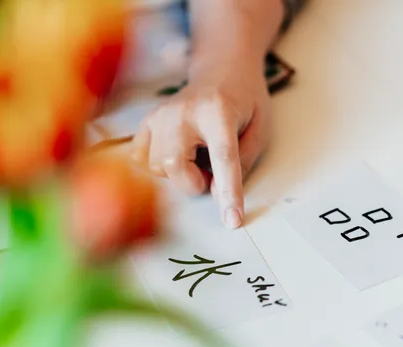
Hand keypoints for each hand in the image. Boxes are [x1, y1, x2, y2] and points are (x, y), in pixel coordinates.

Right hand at [130, 54, 270, 228]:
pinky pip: (142, 160)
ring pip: (157, 167)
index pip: (223, 159)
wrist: (222, 69)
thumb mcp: (260, 128)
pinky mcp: (147, 121)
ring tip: (196, 154)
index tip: (232, 220)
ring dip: (180, 173)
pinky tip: (177, 152)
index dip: (228, 193)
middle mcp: (184, 112)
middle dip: (195, 183)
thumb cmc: (244, 101)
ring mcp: (160, 115)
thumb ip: (243, 162)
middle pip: (175, 166)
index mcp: (219, 111)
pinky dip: (160, 166)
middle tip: (210, 169)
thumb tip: (216, 193)